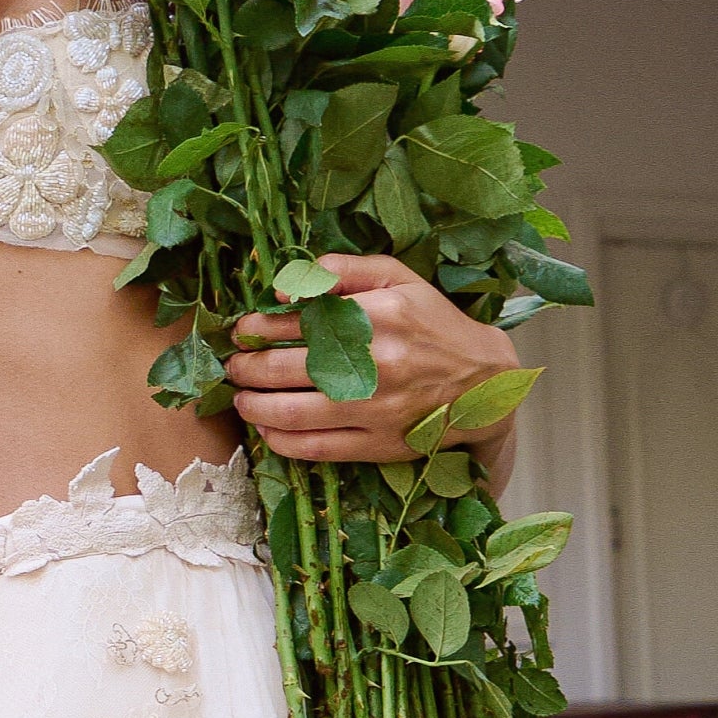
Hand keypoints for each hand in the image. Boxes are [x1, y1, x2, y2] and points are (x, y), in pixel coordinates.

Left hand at [228, 257, 516, 472]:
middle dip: (247, 368)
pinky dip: (281, 441)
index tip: (243, 330)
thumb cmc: (434, 324)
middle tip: (233, 366)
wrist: (484, 382)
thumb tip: (287, 287)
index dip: (260, 328)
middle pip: (285, 369)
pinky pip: (314, 449)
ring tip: (241, 399)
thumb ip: (345, 269)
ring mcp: (374, 410)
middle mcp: (374, 364)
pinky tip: (267, 430)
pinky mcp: (376, 446)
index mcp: (378, 316)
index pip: (298, 322)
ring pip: (292, 414)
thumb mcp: (400, 278)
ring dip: (254, 407)